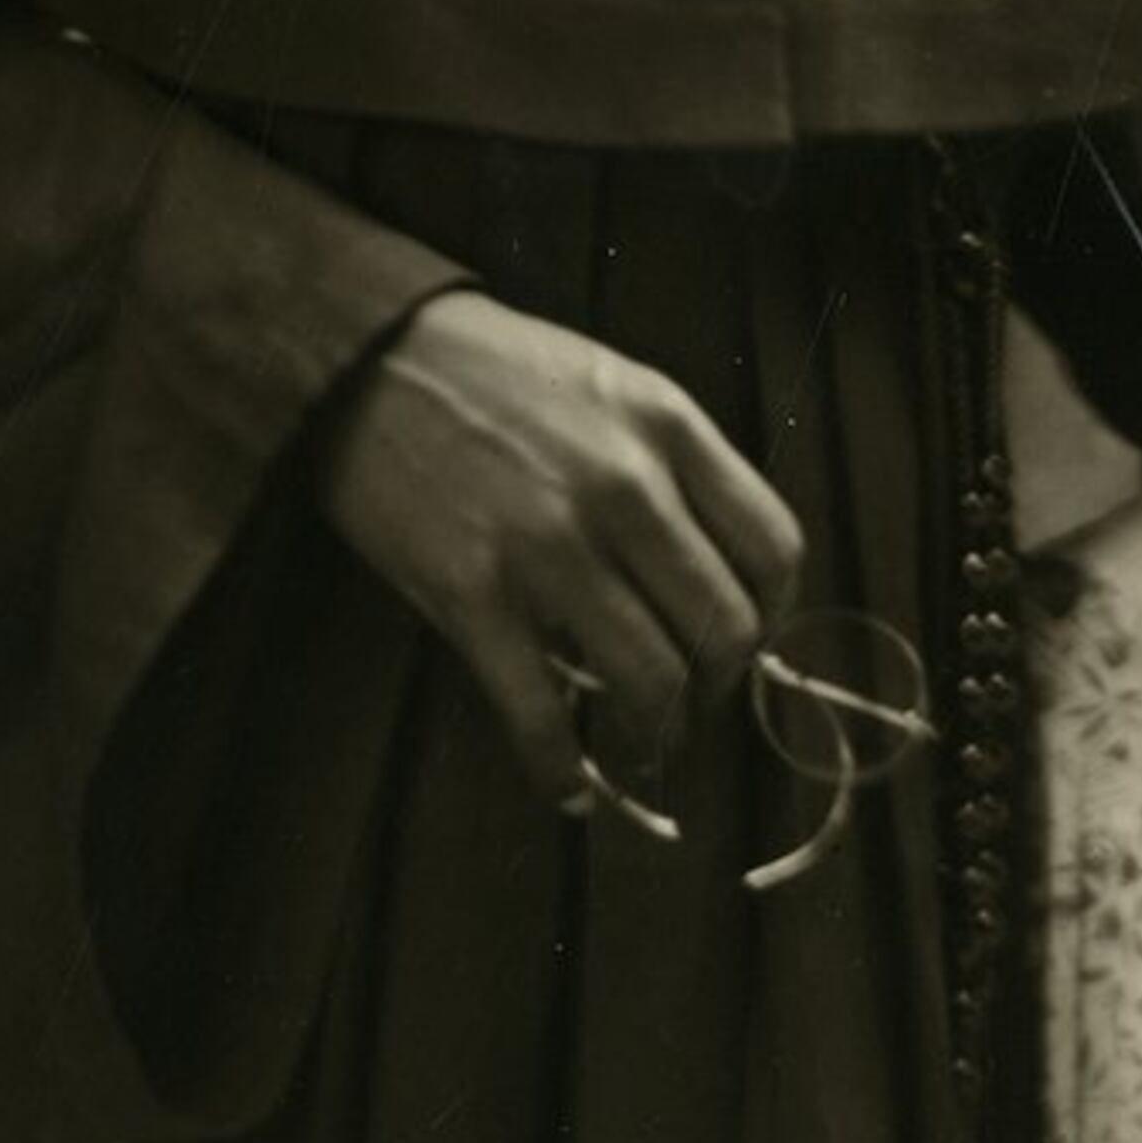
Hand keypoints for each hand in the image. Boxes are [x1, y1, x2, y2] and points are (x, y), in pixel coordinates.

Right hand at [316, 285, 806, 806]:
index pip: (773, 547)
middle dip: (719, 685)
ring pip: (653, 682)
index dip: (774, 612)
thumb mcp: (611, 383)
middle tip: (691, 697)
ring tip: (643, 739)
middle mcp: (623, 486)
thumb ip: (673, 464)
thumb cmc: (496, 371)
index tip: (748, 635)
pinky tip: (568, 786)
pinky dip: (561, 769)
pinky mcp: (472, 595)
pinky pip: (541, 714)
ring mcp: (548, 545)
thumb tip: (720, 574)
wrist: (367, 356)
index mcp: (666, 424)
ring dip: (658, 732)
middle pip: (726, 629)